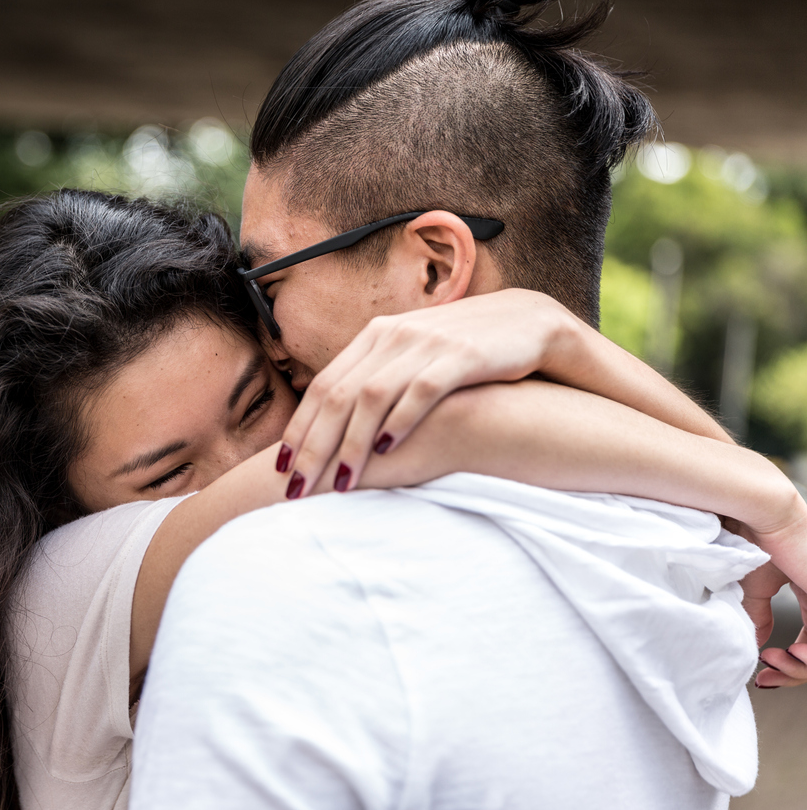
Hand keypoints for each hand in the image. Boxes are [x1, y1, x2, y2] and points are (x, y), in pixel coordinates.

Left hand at [276, 289, 575, 495]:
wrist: (527, 323)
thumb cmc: (462, 352)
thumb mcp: (411, 359)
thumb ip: (377, 380)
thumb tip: (336, 423)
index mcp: (375, 337)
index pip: (323, 386)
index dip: (300, 428)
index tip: (282, 468)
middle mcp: (393, 335)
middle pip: (338, 395)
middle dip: (314, 445)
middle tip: (298, 486)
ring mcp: (426, 343)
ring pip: (372, 396)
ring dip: (352, 443)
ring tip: (341, 482)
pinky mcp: (461, 355)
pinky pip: (421, 389)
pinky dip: (401, 420)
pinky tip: (388, 449)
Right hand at [731, 514, 806, 688]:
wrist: (756, 514)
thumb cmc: (750, 538)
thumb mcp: (753, 586)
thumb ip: (757, 614)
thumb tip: (755, 640)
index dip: (791, 662)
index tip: (766, 672)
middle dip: (795, 672)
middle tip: (770, 675)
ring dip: (801, 666)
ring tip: (779, 660)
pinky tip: (795, 655)